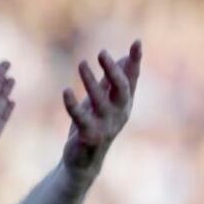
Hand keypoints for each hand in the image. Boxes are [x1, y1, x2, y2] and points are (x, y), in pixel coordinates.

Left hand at [61, 40, 142, 180]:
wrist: (83, 160)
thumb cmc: (94, 126)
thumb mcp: (104, 101)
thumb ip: (112, 81)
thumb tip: (124, 57)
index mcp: (123, 103)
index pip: (131, 79)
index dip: (135, 62)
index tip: (137, 42)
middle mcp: (118, 114)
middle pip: (121, 89)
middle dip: (113, 71)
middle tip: (102, 52)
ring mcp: (105, 126)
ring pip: (100, 101)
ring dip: (91, 81)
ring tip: (82, 63)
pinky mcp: (89, 136)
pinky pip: (81, 118)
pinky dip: (73, 105)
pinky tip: (66, 91)